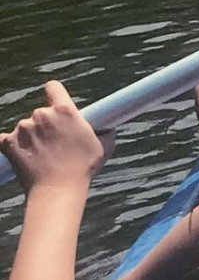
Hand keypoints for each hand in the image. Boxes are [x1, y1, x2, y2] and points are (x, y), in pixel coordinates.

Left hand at [0, 82, 111, 196]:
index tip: (55, 103)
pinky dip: (13, 147)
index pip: (53, 87)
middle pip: (41, 112)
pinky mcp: (8, 143)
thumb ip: (104, 131)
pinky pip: (7, 140)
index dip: (54, 93)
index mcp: (64, 110)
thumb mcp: (103, 147)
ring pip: (25, 128)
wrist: (57, 192)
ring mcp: (23, 129)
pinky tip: (25, 158)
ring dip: (31, 137)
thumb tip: (109, 126)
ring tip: (42, 157)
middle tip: (54, 144)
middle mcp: (41, 114)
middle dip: (45, 125)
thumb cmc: (82, 170)